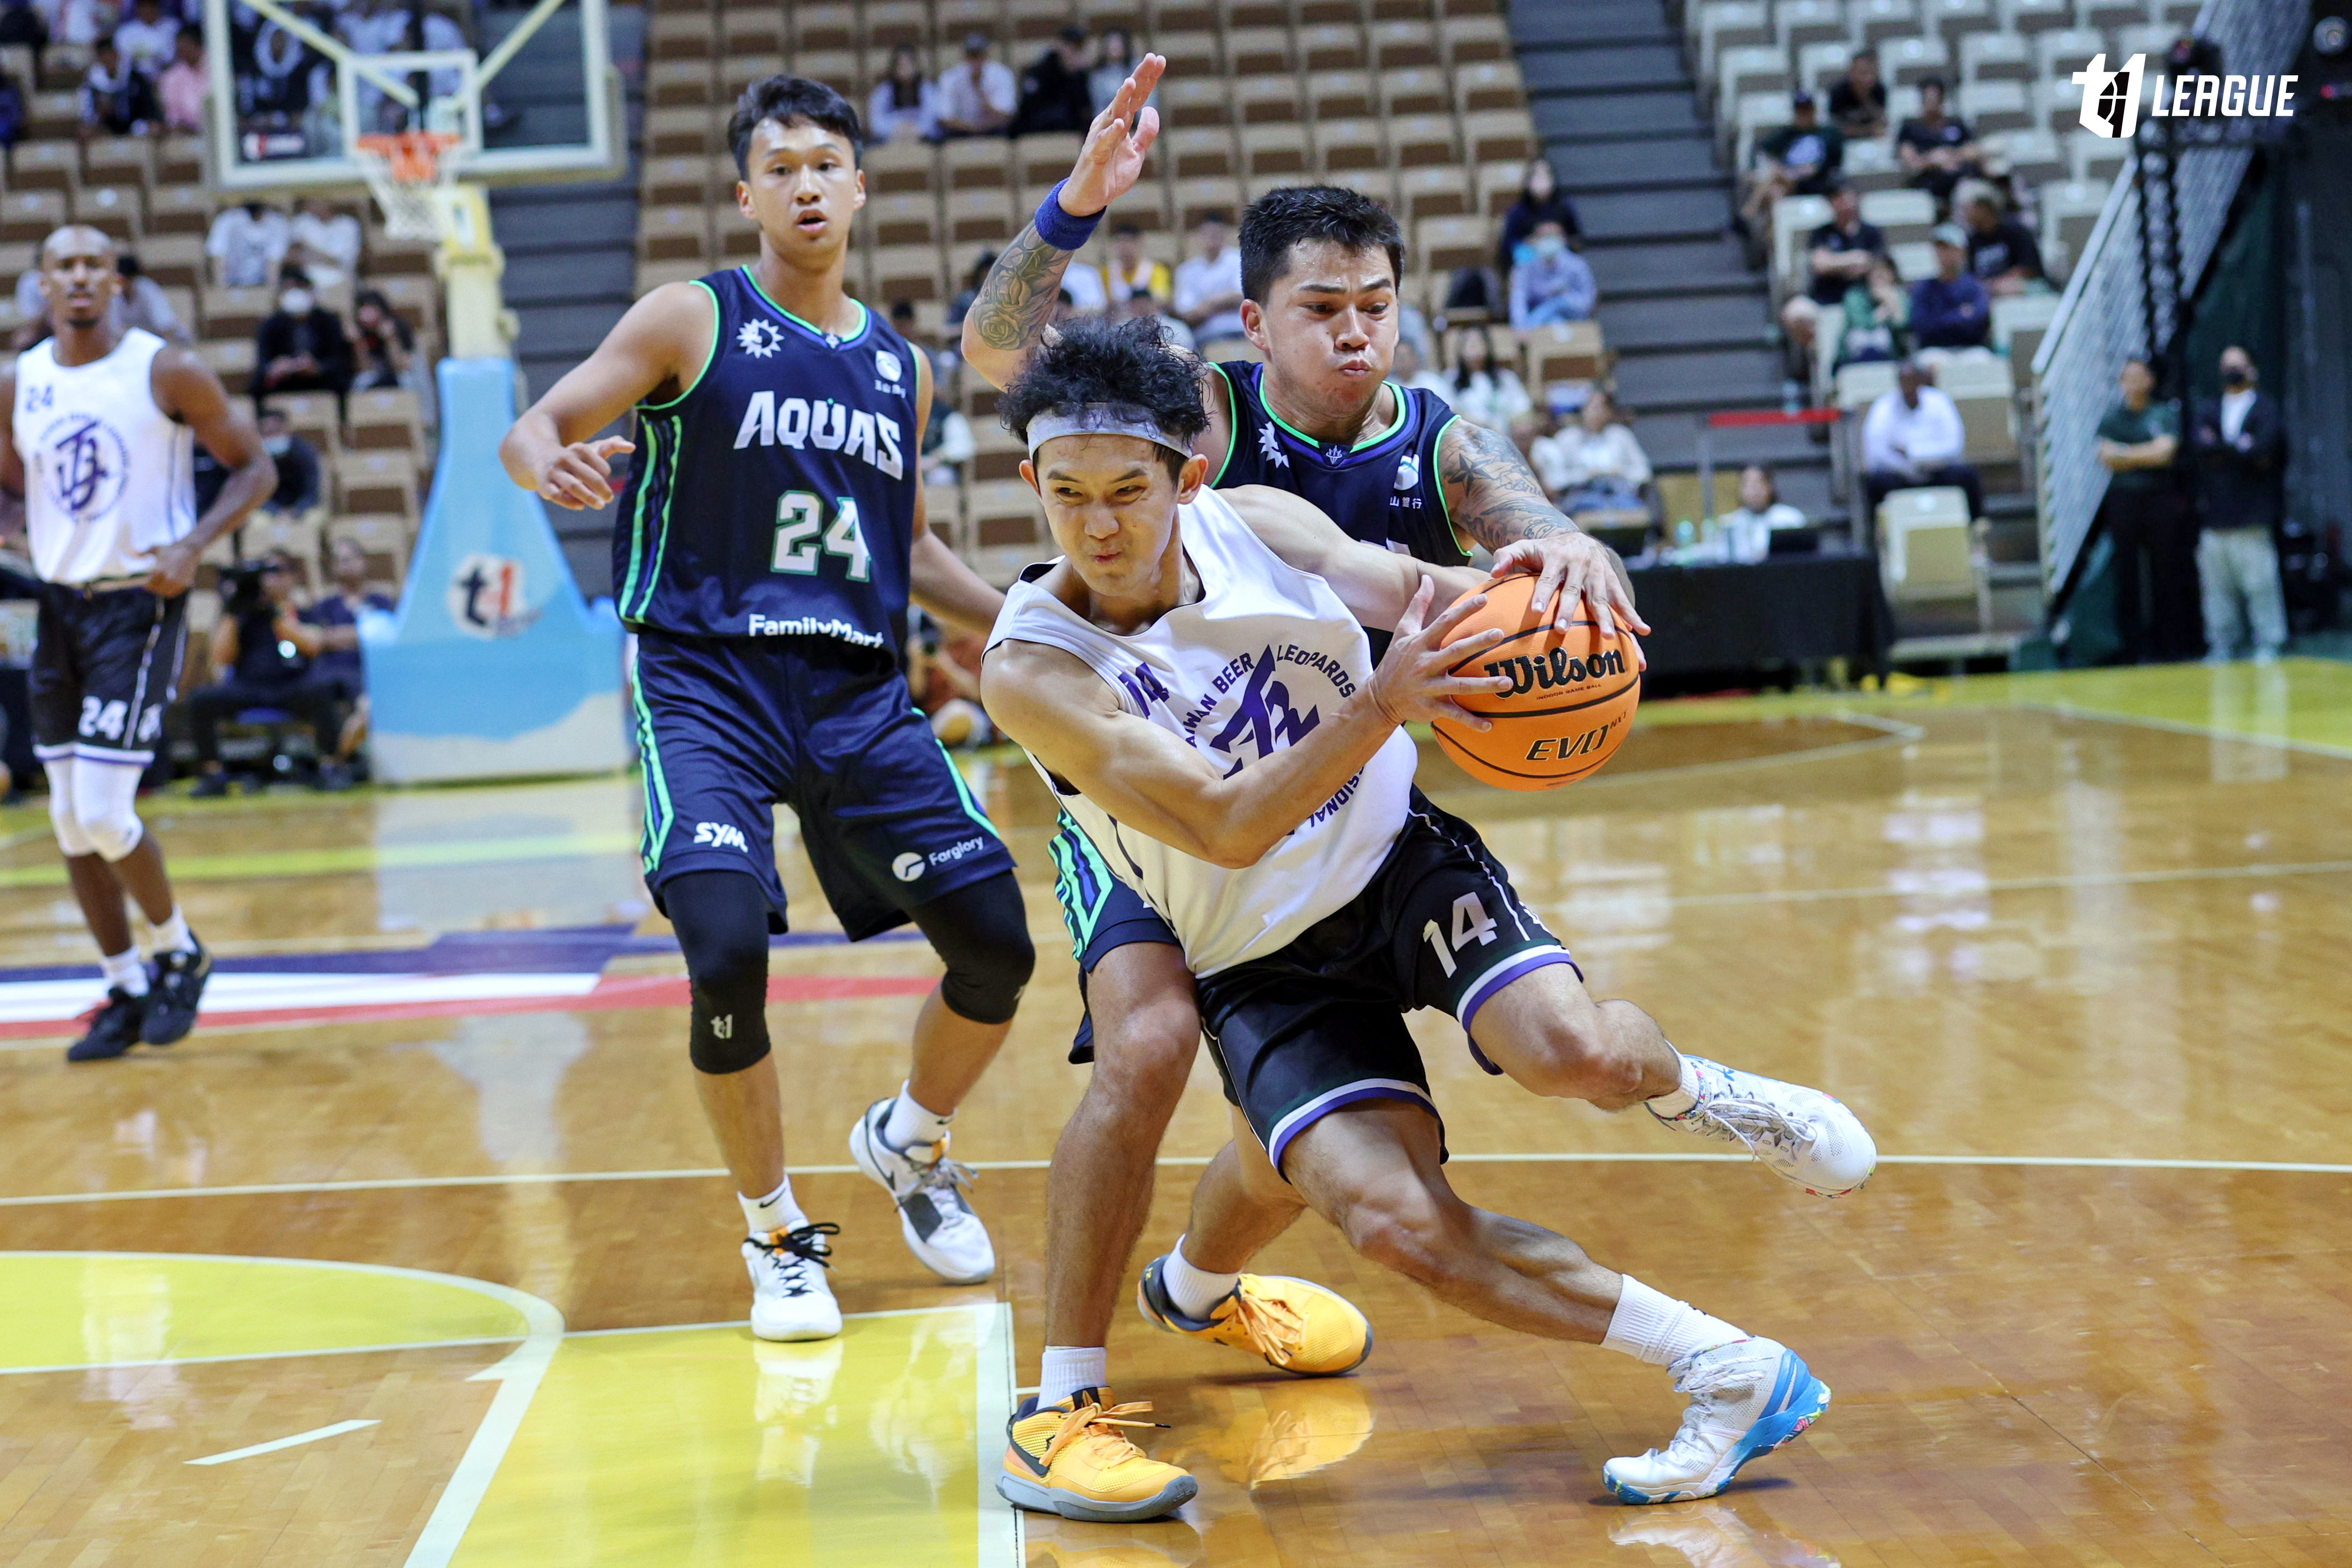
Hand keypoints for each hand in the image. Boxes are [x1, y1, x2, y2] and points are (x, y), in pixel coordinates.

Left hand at [144, 540, 198, 597]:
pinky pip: (174, 592)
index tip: (145, 586)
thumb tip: (133, 553)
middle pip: (157, 589)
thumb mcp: (156, 548)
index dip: (147, 586)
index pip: (150, 583)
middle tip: (152, 587)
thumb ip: (144, 552)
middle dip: (154, 589)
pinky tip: (167, 588)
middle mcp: (169, 576)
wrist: (189, 550)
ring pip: (166, 592)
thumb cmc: (170, 549)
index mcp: (160, 569)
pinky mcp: (184, 583)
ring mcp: (178, 581)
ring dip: (161, 591)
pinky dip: (169, 592)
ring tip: (159, 588)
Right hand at [534, 435, 635, 508]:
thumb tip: (632, 446)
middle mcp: (566, 458)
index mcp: (579, 449)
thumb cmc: (574, 457)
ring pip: (574, 486)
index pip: (601, 466)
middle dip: (603, 490)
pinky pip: (558, 496)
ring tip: (600, 505)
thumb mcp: (591, 448)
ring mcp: (554, 471)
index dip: (605, 474)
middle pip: (591, 477)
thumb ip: (612, 445)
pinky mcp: (544, 484)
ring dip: (590, 498)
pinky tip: (581, 506)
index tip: (604, 477)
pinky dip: (571, 503)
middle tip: (609, 498)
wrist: (540, 456)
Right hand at [1058, 53, 1163, 216]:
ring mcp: (1100, 137)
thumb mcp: (1137, 153)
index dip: (1148, 78)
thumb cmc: (1111, 173)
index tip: (1160, 59)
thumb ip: (1146, 133)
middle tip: (1151, 58)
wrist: (1089, 197)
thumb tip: (1152, 109)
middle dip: (1139, 77)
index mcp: (1121, 121)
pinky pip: (1103, 142)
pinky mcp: (1094, 155)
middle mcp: (1109, 123)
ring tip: (1131, 82)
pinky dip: (1110, 133)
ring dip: (1122, 99)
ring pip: (1113, 114)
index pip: (1138, 96)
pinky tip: (1119, 124)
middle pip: (1127, 97)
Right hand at [1365, 578, 1512, 730]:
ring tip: (1508, 683)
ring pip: (1460, 686)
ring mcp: (1428, 688)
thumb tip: (1427, 579)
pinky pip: (1454, 715)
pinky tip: (1490, 725)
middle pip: (1454, 652)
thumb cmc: (1396, 661)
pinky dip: (1471, 722)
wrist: (1379, 698)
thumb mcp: (1403, 631)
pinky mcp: (1431, 708)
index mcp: (1420, 644)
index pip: (1444, 623)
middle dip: (1477, 643)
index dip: (1463, 610)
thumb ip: (1418, 605)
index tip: (1484, 599)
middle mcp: (1425, 665)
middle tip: (1499, 634)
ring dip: (1484, 685)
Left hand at [1488, 532, 1649, 663]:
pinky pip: (1622, 600)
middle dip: (1568, 611)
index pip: (1547, 579)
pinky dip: (1632, 615)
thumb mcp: (1523, 547)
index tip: (1534, 611)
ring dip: (1604, 619)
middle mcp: (1580, 566)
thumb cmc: (1544, 550)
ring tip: (1606, 638)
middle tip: (1561, 630)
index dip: (1541, 593)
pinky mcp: (1612, 581)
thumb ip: (1506, 556)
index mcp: (1557, 558)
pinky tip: (1642, 631)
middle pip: (1573, 592)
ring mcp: (1598, 574)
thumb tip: (1493, 572)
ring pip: (1600, 599)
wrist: (1576, 538)